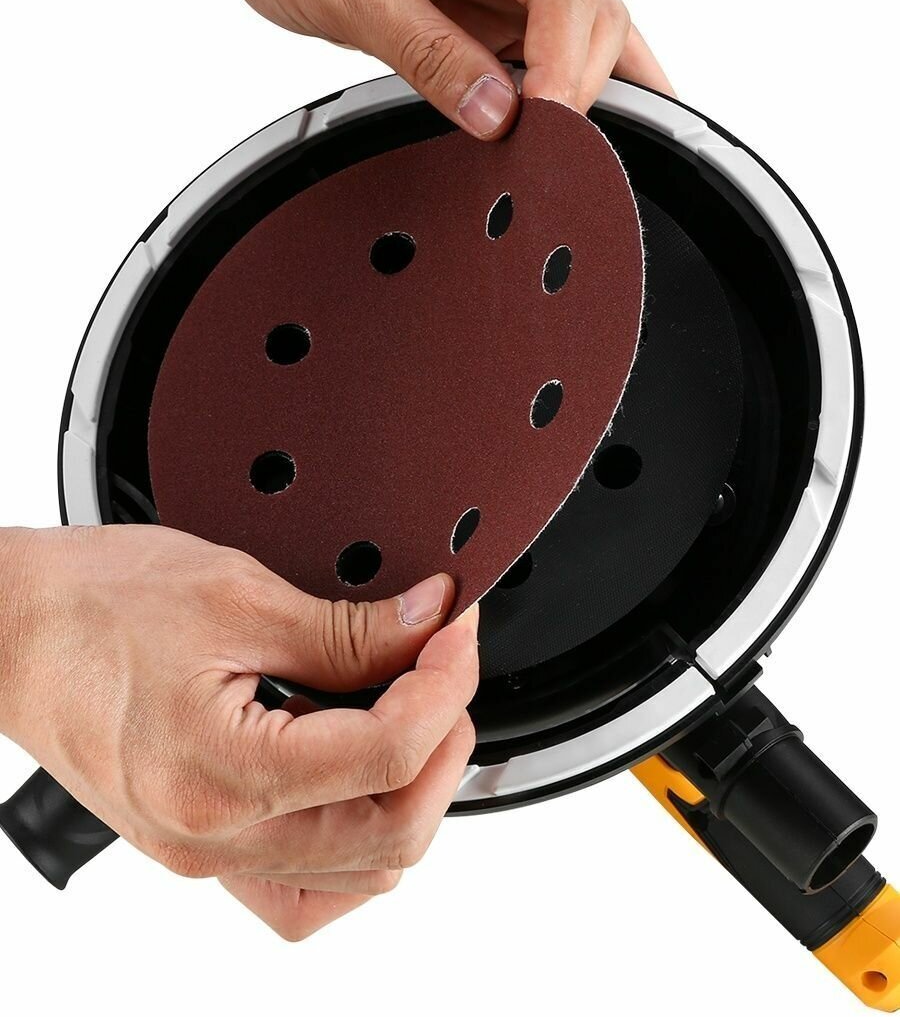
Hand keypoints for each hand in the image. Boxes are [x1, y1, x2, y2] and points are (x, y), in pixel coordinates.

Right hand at [0, 526, 477, 939]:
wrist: (13, 629)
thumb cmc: (94, 605)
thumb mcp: (237, 594)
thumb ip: (349, 627)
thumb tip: (430, 621)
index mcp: (222, 774)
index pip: (387, 756)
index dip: (446, 684)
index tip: (456, 631)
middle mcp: (214, 838)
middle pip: (391, 831)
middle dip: (443, 742)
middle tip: (446, 668)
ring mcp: (206, 854)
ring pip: (362, 872)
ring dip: (411, 792)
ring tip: (414, 714)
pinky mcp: (200, 847)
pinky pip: (306, 887)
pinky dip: (357, 840)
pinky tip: (361, 779)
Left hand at [79, 0, 672, 135]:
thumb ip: (428, 55)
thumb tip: (497, 119)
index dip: (567, 69)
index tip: (547, 132)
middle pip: (594, 10)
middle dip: (582, 87)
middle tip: (555, 158)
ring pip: (583, 29)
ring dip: (578, 91)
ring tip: (566, 153)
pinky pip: (542, 43)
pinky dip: (548, 89)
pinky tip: (546, 130)